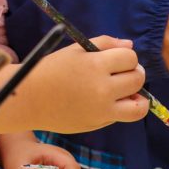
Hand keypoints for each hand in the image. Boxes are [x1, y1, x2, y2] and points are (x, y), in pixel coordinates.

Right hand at [32, 37, 147, 132]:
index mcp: (95, 65)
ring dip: (137, 96)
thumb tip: (130, 46)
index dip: (127, 57)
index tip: (118, 60)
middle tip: (122, 73)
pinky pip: (122, 116)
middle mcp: (102, 88)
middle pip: (137, 79)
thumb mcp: (75, 50)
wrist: (29, 98)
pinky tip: (110, 101)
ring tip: (127, 92)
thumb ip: (104, 44)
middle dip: (134, 73)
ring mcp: (101, 109)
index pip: (130, 58)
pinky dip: (123, 108)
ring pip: (139, 106)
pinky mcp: (97, 123)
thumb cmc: (51, 70)